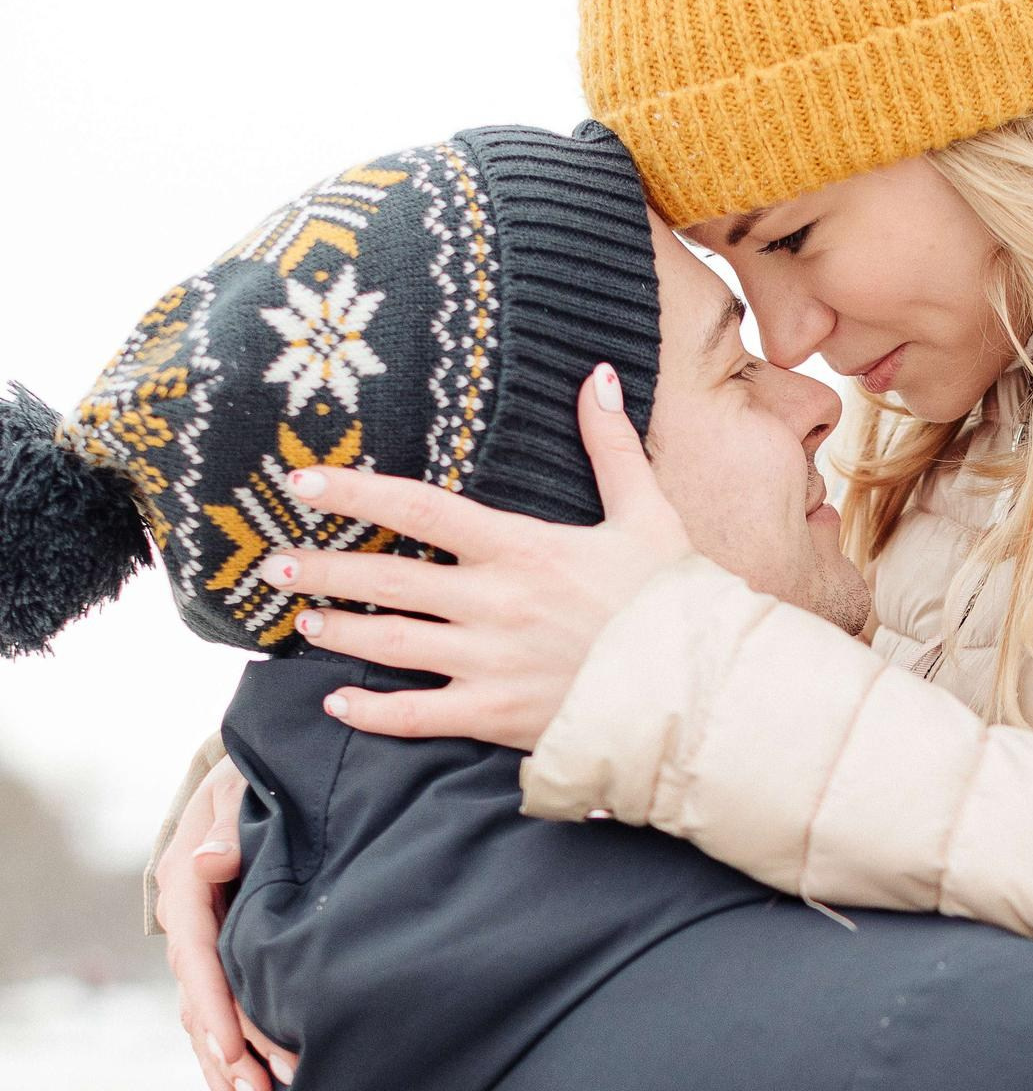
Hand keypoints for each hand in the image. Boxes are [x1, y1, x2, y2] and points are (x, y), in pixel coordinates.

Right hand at [156, 762, 297, 1090]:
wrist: (251, 777)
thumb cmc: (253, 782)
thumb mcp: (239, 793)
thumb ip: (227, 828)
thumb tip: (207, 861)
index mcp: (185, 887)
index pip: (198, 958)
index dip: (216, 1009)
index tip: (238, 1052)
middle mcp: (185, 922)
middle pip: (199, 999)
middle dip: (227, 1053)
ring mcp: (198, 941)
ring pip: (201, 1014)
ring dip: (224, 1063)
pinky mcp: (217, 953)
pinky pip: (212, 1010)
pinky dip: (223, 1051)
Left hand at [256, 366, 689, 745]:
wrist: (699, 688)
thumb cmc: (673, 601)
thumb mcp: (647, 514)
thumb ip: (610, 446)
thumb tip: (596, 374)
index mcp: (521, 547)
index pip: (419, 508)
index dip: (354, 491)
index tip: (302, 482)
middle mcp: (493, 603)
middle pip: (386, 578)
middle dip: (325, 567)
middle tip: (275, 560)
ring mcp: (489, 662)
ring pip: (389, 644)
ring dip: (339, 630)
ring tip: (302, 617)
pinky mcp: (496, 715)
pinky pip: (416, 716)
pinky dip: (371, 712)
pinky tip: (336, 702)